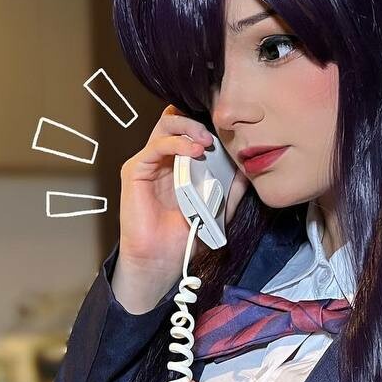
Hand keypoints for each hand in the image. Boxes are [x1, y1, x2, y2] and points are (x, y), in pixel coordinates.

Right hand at [119, 104, 249, 286]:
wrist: (162, 260)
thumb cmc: (182, 238)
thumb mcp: (216, 210)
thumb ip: (230, 190)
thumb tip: (246, 170)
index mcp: (179, 166)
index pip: (189, 132)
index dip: (205, 126)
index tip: (226, 132)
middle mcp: (162, 160)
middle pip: (175, 122)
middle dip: (197, 122)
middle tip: (215, 134)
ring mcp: (147, 163)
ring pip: (165, 127)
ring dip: (188, 128)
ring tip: (206, 142)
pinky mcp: (135, 170)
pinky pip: (155, 146)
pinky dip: (176, 143)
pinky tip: (194, 151)